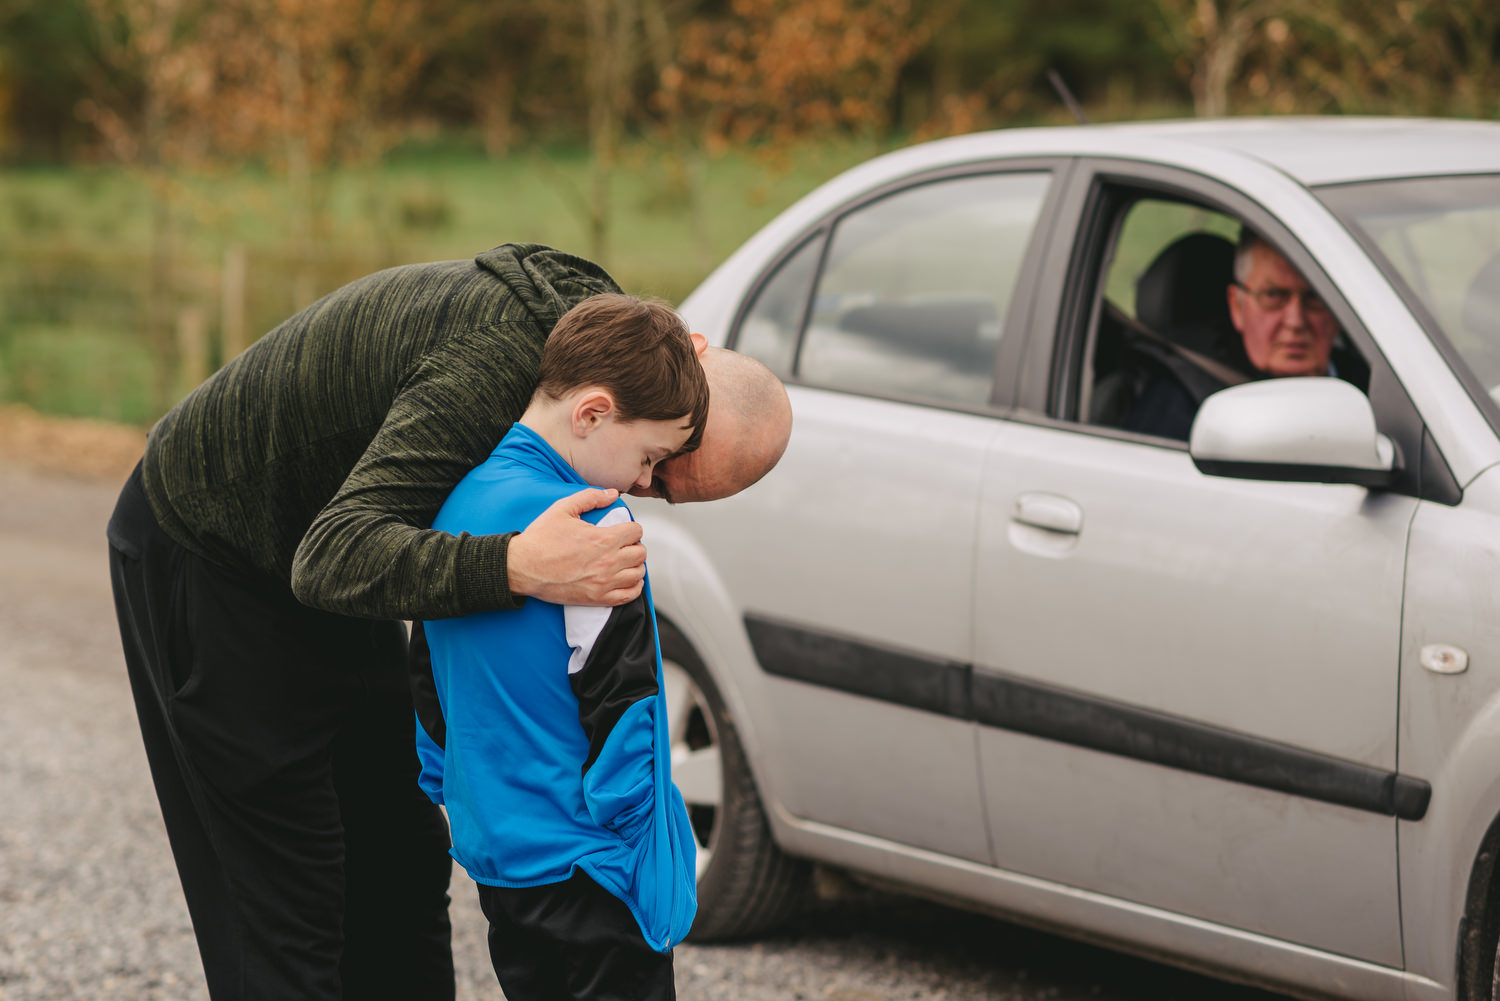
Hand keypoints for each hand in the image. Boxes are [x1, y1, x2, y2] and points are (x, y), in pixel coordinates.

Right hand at [507, 488, 645, 605]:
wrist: (522, 567)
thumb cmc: (540, 539)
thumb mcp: (563, 508)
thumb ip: (590, 497)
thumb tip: (612, 494)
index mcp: (603, 539)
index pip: (636, 531)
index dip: (631, 528)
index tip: (623, 531)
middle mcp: (607, 562)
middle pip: (640, 553)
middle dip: (634, 546)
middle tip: (623, 546)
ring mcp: (604, 582)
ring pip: (638, 574)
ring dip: (635, 566)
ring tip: (625, 561)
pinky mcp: (597, 598)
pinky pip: (629, 596)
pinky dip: (633, 587)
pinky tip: (627, 579)